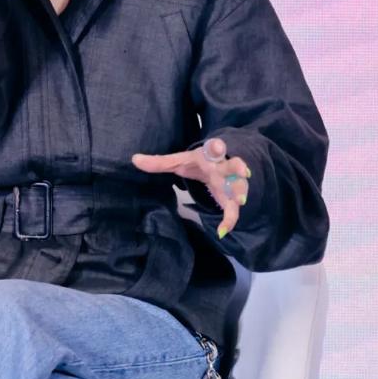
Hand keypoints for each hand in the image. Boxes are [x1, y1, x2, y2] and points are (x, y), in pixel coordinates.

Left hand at [131, 137, 251, 238]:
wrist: (219, 166)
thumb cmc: (198, 163)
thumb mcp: (179, 161)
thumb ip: (158, 162)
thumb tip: (134, 159)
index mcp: (209, 155)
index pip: (215, 148)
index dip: (217, 146)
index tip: (218, 146)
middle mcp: (223, 167)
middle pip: (233, 165)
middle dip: (238, 167)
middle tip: (243, 171)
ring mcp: (230, 183)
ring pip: (239, 186)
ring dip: (240, 192)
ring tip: (240, 200)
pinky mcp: (231, 198)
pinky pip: (233, 210)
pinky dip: (230, 220)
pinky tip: (222, 232)